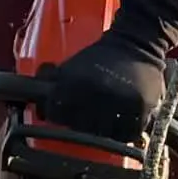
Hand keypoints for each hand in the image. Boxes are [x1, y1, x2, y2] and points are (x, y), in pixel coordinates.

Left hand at [42, 31, 167, 142]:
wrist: (136, 43)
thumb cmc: (100, 56)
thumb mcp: (72, 64)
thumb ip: (50, 82)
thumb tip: (36, 105)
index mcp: (77, 81)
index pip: (56, 114)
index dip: (57, 114)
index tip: (63, 112)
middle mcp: (98, 93)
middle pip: (79, 127)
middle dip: (79, 123)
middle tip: (85, 116)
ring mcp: (121, 102)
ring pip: (103, 135)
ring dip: (101, 132)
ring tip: (103, 121)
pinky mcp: (141, 108)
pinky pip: (127, 135)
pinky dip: (121, 134)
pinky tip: (118, 125)